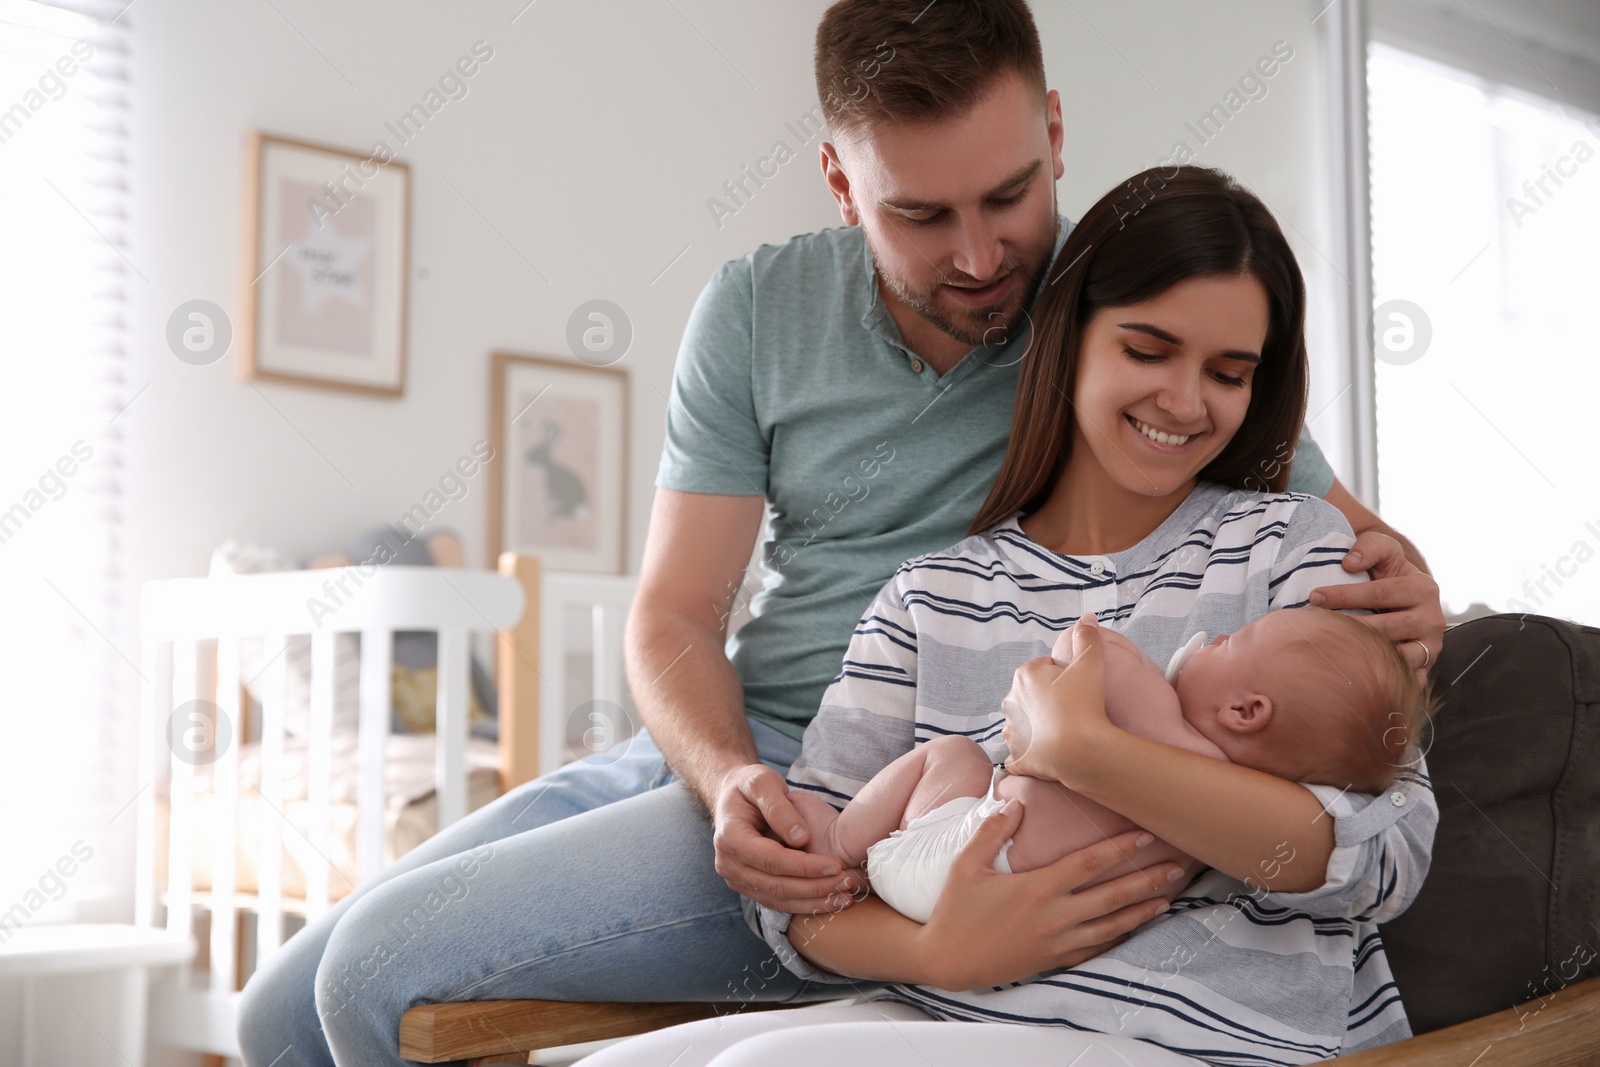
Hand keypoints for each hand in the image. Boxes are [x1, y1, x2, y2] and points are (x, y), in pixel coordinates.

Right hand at [711, 764, 857, 912]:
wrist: (734, 796)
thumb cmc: (751, 784)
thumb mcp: (763, 782)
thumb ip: (779, 808)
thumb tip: (801, 838)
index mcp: (729, 837)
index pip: (770, 859)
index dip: (804, 866)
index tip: (835, 864)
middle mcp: (728, 864)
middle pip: (776, 885)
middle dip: (814, 887)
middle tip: (846, 883)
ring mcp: (737, 879)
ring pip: (778, 899)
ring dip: (813, 901)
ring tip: (845, 897)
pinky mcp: (749, 886)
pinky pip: (778, 902)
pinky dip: (805, 904)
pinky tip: (831, 900)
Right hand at [914, 801, 1180, 989]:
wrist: (946, 960)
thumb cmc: (954, 912)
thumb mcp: (966, 865)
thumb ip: (992, 832)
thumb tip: (1015, 804)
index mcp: (1037, 888)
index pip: (1089, 863)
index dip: (1120, 848)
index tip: (1145, 836)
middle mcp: (1055, 916)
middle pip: (1112, 895)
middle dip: (1147, 880)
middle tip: (1177, 868)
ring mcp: (1058, 941)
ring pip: (1112, 925)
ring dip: (1142, 911)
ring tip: (1167, 899)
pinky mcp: (1054, 959)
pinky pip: (1096, 948)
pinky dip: (1119, 936)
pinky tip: (1133, 927)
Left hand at [1002, 613, 1111, 784]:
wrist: (1080, 750)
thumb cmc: (1085, 703)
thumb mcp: (1091, 662)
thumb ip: (1087, 637)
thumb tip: (1086, 618)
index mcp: (1024, 675)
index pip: (1044, 669)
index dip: (1063, 677)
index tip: (1077, 689)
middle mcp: (1010, 701)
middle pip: (1032, 695)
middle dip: (1048, 700)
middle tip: (1074, 710)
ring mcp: (1012, 731)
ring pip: (1024, 723)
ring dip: (1038, 726)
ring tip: (1064, 733)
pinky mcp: (1017, 757)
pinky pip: (1021, 753)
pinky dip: (1032, 753)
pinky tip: (1048, 754)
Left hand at [1309, 530, 1445, 679]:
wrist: (1406, 602)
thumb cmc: (1389, 574)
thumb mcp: (1384, 551)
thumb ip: (1371, 546)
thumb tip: (1350, 562)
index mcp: (1423, 589)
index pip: (1380, 593)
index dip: (1345, 595)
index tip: (1314, 596)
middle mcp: (1432, 621)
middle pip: (1383, 628)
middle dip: (1346, 627)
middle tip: (1314, 626)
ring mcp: (1429, 648)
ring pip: (1393, 657)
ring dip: (1360, 655)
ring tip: (1329, 650)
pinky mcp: (1424, 671)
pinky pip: (1401, 680)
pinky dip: (1378, 679)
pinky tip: (1349, 673)